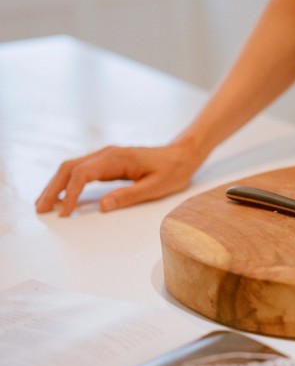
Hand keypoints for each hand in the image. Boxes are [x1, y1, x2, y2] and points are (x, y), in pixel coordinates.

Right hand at [35, 143, 200, 215]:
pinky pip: (81, 171)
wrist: (182, 156)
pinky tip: (62, 195)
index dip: (70, 194)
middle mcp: (107, 154)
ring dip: (56, 185)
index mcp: (117, 158)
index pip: (83, 174)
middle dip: (53, 188)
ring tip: (44, 203)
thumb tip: (103, 206)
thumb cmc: (172, 171)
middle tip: (40, 208)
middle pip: (70, 168)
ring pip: (72, 168)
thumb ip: (128, 196)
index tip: (63, 212)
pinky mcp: (107, 162)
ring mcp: (106, 157)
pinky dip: (68, 182)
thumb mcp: (155, 188)